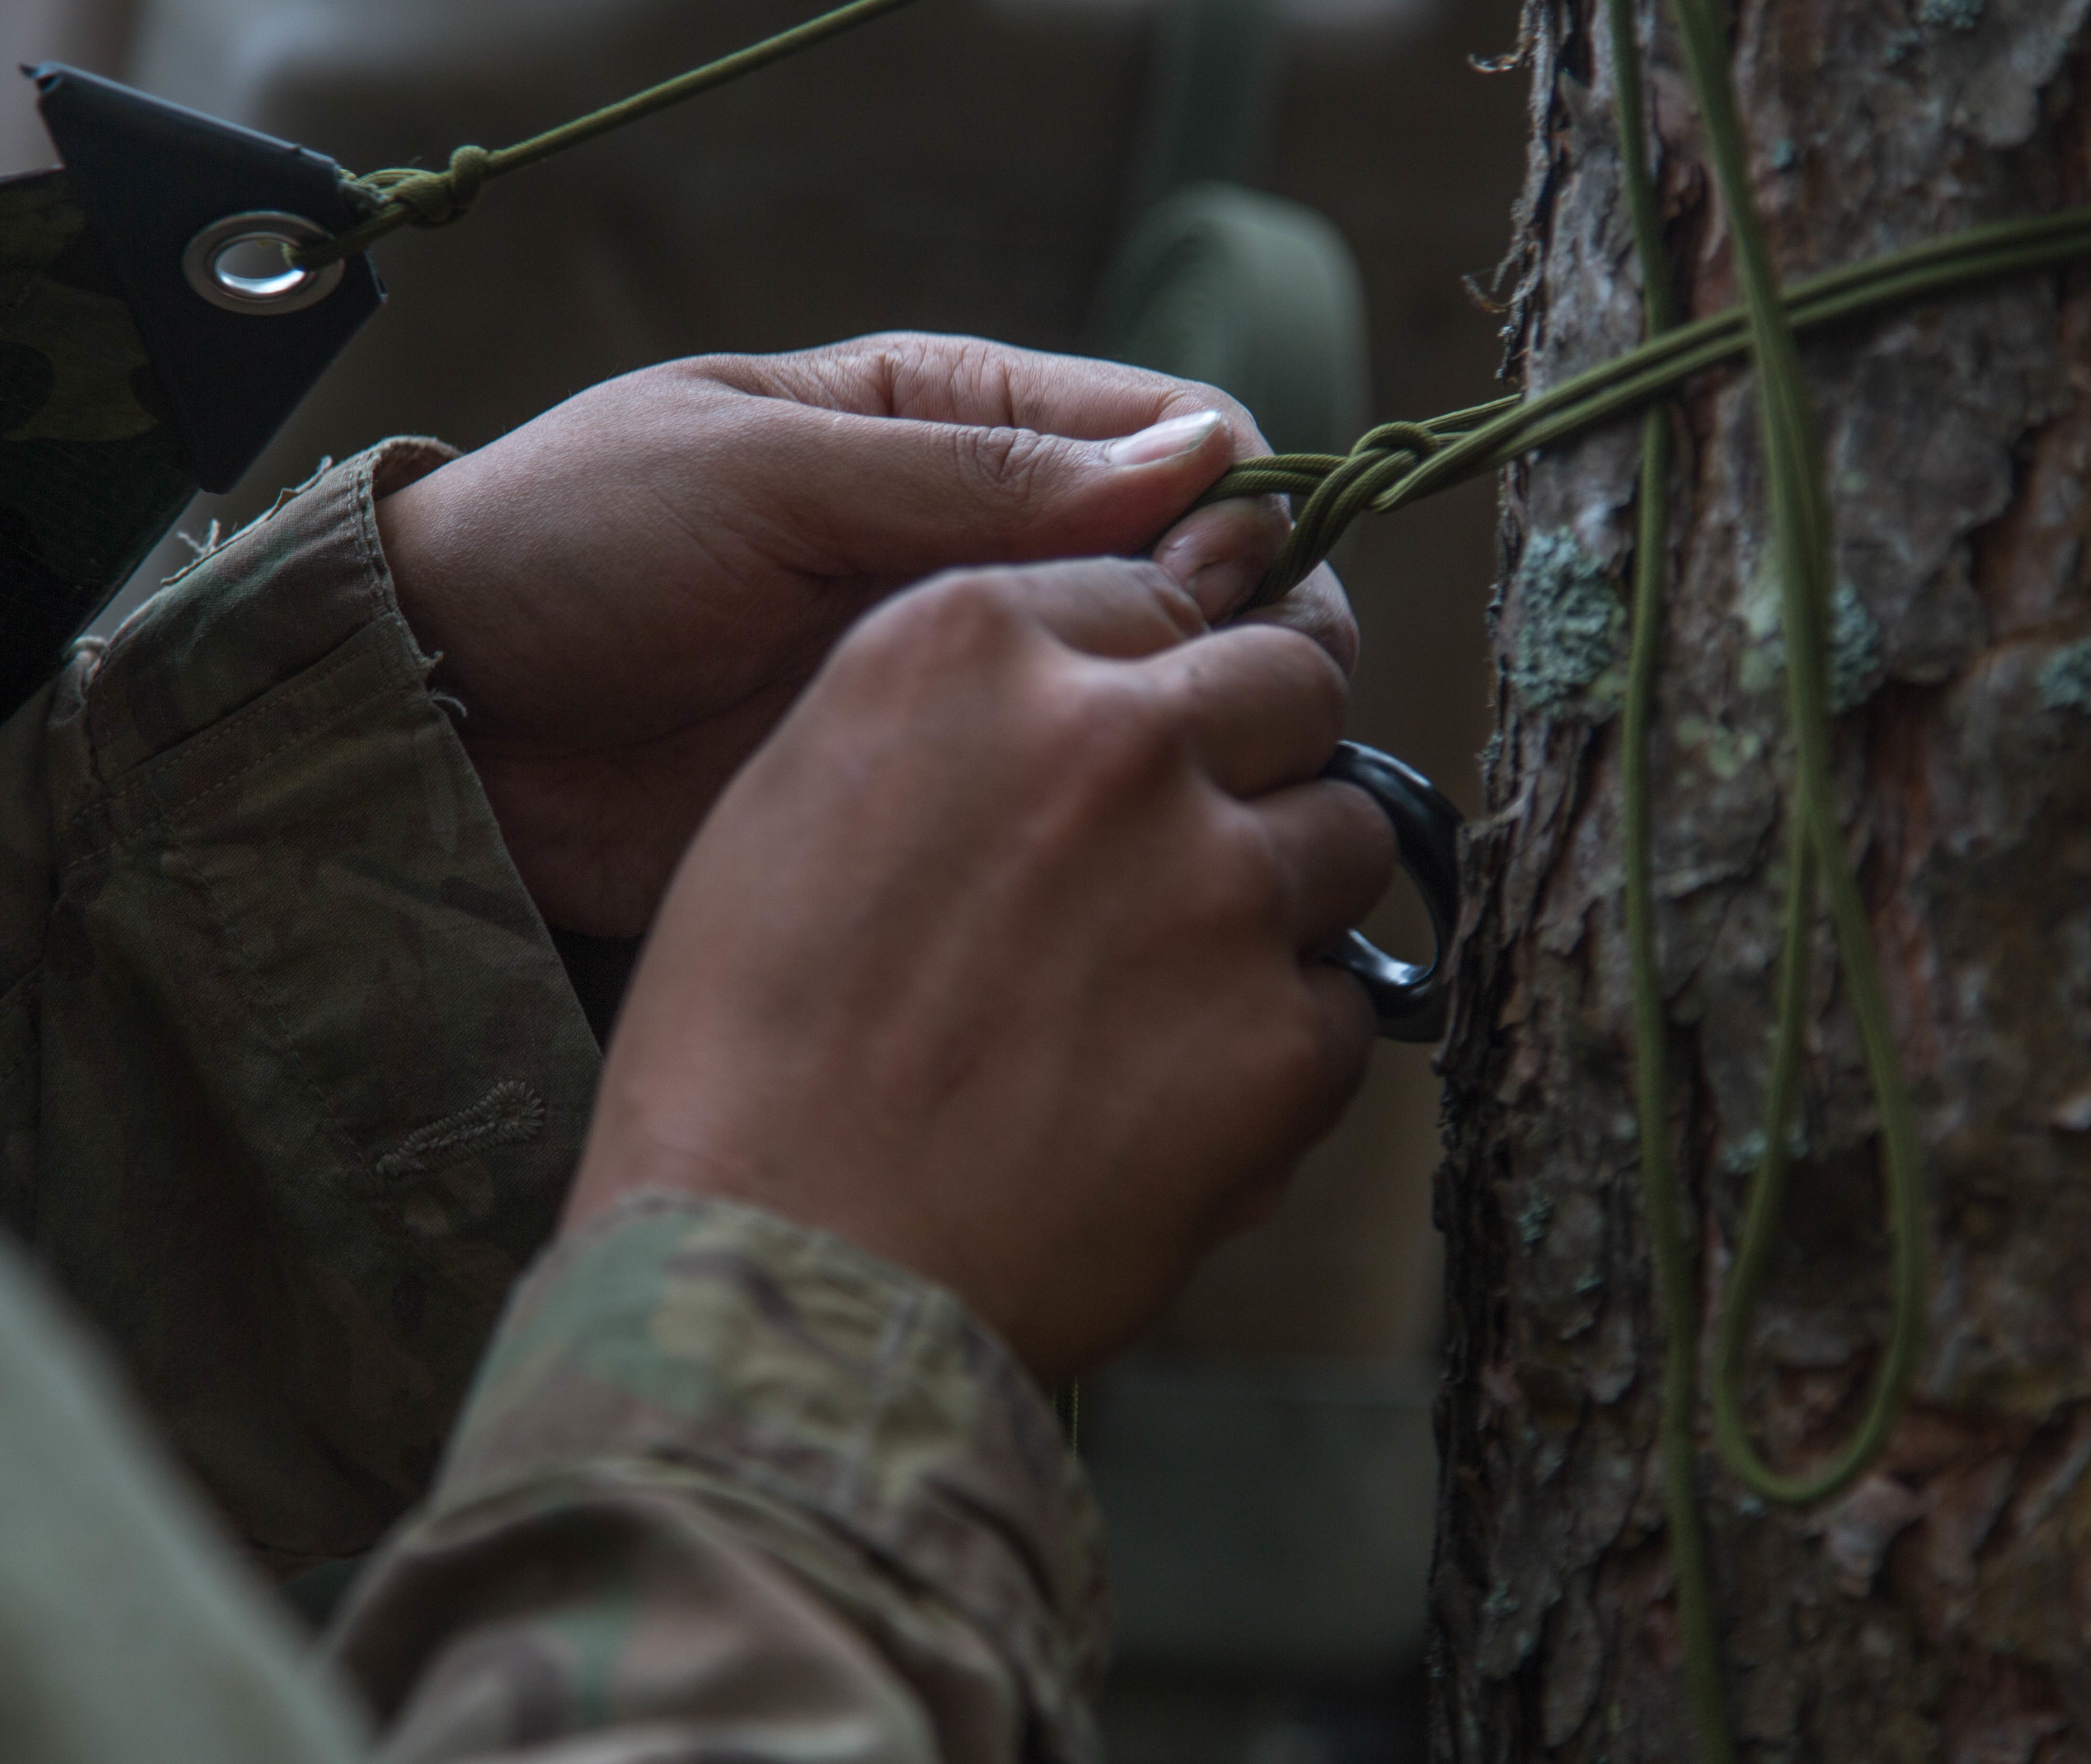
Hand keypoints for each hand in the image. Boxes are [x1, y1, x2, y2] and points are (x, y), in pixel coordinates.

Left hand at [377, 333, 1351, 933]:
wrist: (441, 715)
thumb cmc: (572, 544)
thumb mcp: (759, 473)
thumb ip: (966, 477)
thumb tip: (1195, 460)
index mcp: (952, 431)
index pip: (1166, 439)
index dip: (1239, 502)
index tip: (1249, 583)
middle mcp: (986, 557)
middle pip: (1191, 580)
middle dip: (1248, 633)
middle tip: (1247, 711)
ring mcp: (968, 688)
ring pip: (1149, 705)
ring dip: (1199, 741)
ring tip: (1208, 799)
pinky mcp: (934, 801)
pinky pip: (1064, 809)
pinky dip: (1122, 833)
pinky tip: (1141, 869)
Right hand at [562, 557, 1393, 1380]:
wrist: (776, 1271)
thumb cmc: (745, 1053)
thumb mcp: (798, 803)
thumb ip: (958, 716)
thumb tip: (1089, 694)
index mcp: (966, 649)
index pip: (1157, 594)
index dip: (1158, 677)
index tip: (1142, 743)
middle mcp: (1111, 735)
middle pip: (1290, 683)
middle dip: (1257, 755)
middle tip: (1182, 857)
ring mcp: (1214, 885)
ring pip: (1345, 835)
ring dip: (1280, 899)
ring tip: (1163, 998)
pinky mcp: (1280, 1038)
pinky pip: (1344, 1004)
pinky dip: (1282, 1047)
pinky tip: (1169, 1102)